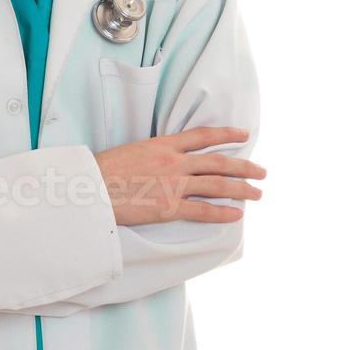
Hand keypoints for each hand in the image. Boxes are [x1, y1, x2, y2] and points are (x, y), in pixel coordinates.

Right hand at [94, 126, 263, 225]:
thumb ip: (153, 154)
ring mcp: (173, 185)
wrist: (88, 187)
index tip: (244, 135)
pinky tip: (237, 214)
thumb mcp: (131, 151)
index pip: (203, 136)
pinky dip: (222, 212)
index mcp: (163, 145)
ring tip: (257, 193)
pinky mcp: (168, 208)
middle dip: (244, 166)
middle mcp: (174, 162)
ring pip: (217, 185)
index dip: (227, 134)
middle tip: (262, 171)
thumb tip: (166, 160)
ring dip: (241, 189)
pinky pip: (203, 211)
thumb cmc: (102, 170)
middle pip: (218, 162)